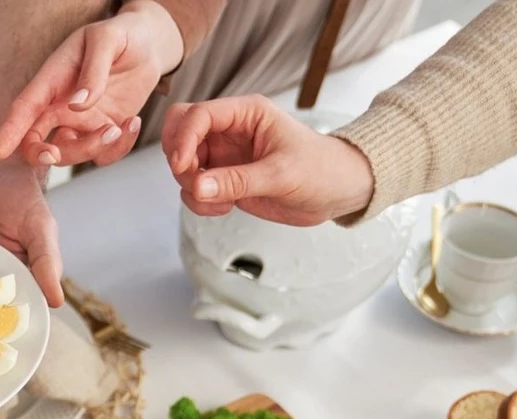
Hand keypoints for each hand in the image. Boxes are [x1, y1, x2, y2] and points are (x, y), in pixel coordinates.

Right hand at [0, 1, 182, 168]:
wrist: (148, 44)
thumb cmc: (122, 34)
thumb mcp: (107, 39)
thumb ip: (93, 70)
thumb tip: (79, 105)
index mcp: (53, 80)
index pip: (25, 107)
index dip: (9, 130)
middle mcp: (60, 106)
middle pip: (36, 140)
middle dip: (40, 153)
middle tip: (54, 155)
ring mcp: (81, 122)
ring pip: (71, 153)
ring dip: (92, 149)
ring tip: (119, 127)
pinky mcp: (102, 131)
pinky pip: (103, 154)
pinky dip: (118, 148)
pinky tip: (132, 123)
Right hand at [162, 95, 375, 225]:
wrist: (337, 192)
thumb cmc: (321, 170)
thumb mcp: (281, 174)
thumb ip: (236, 181)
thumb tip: (197, 187)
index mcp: (246, 113)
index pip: (198, 115)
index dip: (183, 139)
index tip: (182, 166)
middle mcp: (230, 131)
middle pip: (180, 132)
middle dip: (179, 159)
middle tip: (195, 182)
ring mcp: (224, 155)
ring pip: (183, 164)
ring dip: (190, 186)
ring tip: (220, 201)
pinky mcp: (223, 178)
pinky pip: (193, 188)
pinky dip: (200, 202)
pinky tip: (225, 207)